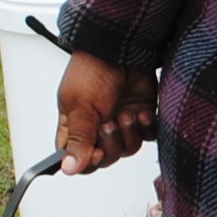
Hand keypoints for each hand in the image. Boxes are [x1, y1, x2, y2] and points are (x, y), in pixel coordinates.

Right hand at [55, 51, 157, 172]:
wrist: (121, 48)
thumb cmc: (93, 70)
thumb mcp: (80, 107)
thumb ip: (78, 140)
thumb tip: (69, 169)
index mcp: (75, 126)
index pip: (78, 159)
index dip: (89, 162)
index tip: (95, 153)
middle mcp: (97, 126)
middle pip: (106, 158)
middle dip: (111, 145)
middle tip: (109, 123)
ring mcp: (120, 121)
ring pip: (128, 149)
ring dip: (129, 134)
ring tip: (126, 114)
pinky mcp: (141, 114)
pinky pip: (147, 136)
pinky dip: (146, 128)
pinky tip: (142, 113)